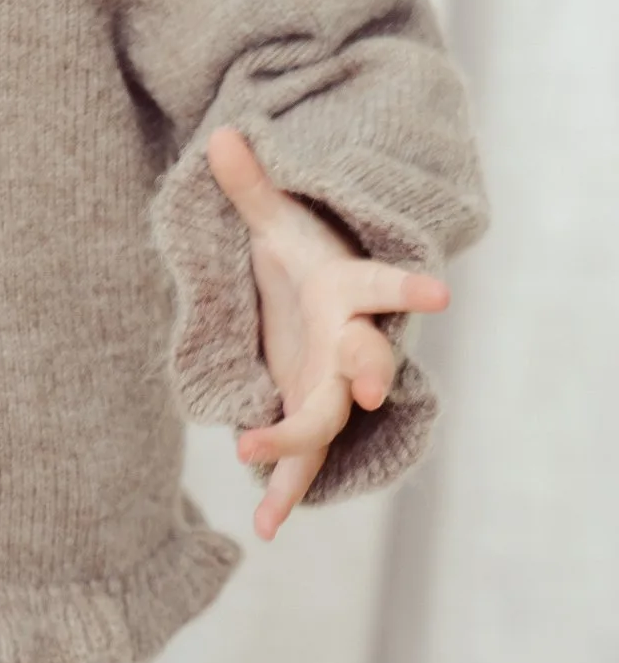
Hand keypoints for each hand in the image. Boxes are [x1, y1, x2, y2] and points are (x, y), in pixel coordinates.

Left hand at [206, 126, 448, 541]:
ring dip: (298, 444)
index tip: (440, 292)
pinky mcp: (309, 414)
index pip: (383, 285)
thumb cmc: (300, 256)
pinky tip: (262, 526)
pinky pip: (300, 459)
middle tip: (368, 387)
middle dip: (368, 371)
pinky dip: (282, 490)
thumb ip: (251, 186)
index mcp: (346, 290)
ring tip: (262, 466)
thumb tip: (221, 136)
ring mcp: (332, 385)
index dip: (409, 289)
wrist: (314, 300)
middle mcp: (349, 343)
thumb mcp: (275, 220)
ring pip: (326, 419)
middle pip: (366, 359)